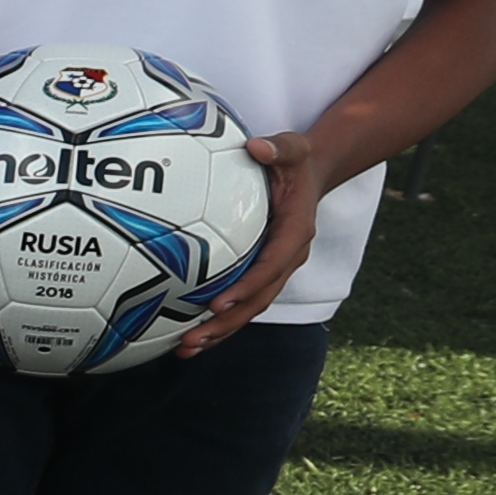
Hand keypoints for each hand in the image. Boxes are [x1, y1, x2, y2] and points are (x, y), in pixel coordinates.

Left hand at [173, 133, 323, 357]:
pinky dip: (217, 320)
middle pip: (258, 300)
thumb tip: (257, 145)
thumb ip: (279, 147)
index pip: (271, 267)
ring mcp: (274, 269)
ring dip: (219, 331)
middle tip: (192, 338)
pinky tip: (185, 335)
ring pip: (249, 308)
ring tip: (185, 349)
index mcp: (296, 234)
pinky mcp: (260, 272)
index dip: (246, 287)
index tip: (218, 302)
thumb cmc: (294, 161)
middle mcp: (287, 259)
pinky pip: (240, 300)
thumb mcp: (295, 147)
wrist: (310, 174)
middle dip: (227, 323)